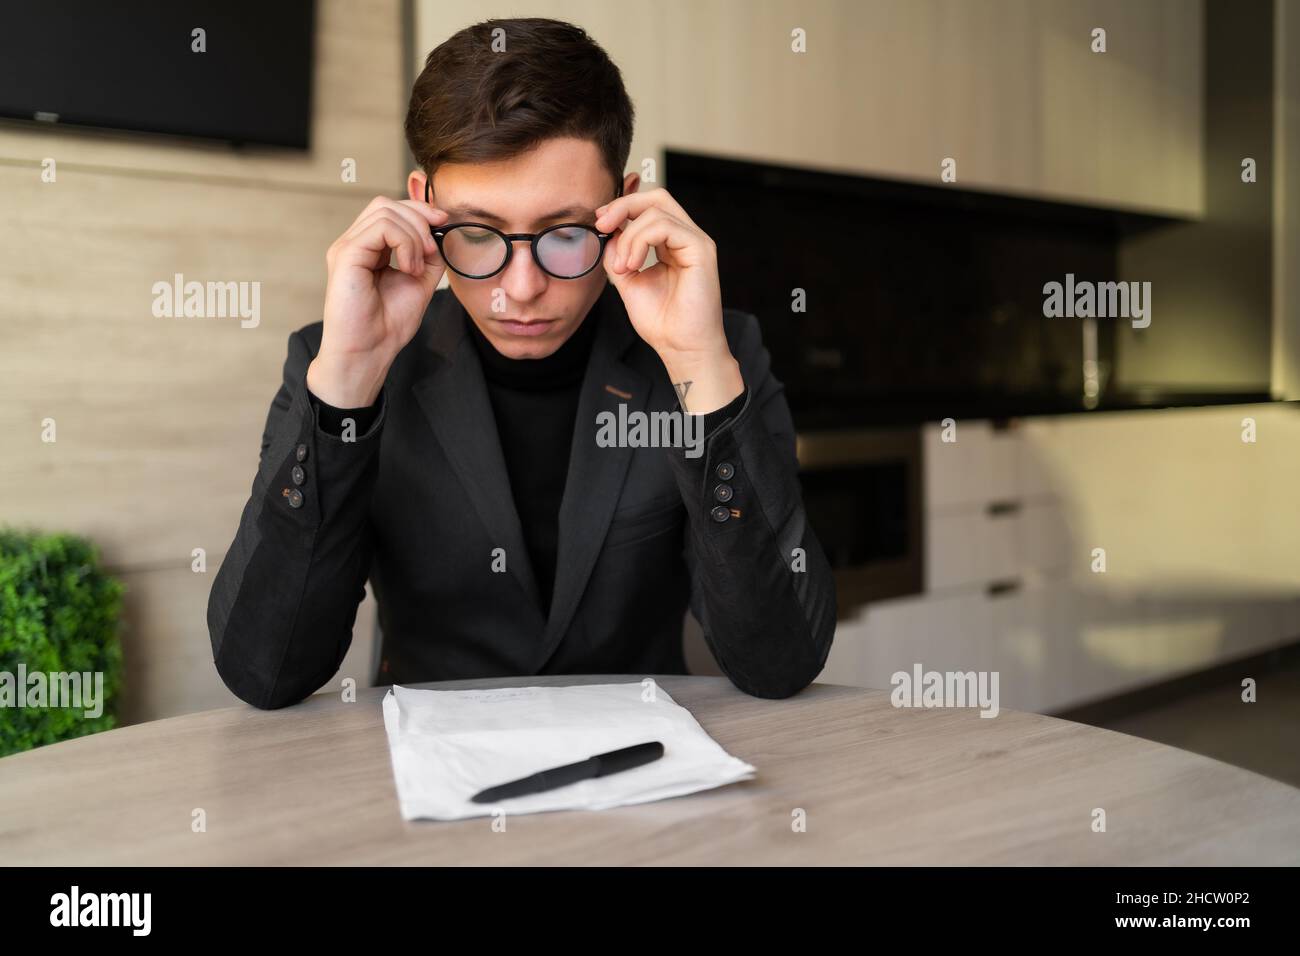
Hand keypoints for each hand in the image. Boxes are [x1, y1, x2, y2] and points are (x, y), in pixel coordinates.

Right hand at [309, 196, 447, 406]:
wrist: (369, 352)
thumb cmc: (388, 325)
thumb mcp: (419, 282)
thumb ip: (429, 255)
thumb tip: (439, 230)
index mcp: (368, 248)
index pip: (391, 209)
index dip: (420, 210)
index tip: (443, 223)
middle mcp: (354, 244)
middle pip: (386, 203)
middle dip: (419, 218)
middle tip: (432, 252)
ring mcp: (347, 247)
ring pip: (385, 211)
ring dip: (414, 236)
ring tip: (418, 268)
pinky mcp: (346, 255)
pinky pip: (382, 227)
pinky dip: (405, 243)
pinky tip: (410, 268)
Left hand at [597, 189, 742, 413]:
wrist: (681, 348)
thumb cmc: (662, 322)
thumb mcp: (628, 282)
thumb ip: (617, 255)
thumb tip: (606, 233)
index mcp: (672, 244)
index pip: (648, 207)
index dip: (621, 207)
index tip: (598, 222)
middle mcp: (686, 238)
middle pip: (656, 196)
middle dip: (622, 205)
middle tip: (601, 224)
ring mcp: (696, 241)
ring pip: (657, 209)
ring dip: (628, 235)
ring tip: (622, 266)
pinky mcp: (701, 249)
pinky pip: (665, 226)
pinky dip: (640, 240)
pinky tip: (632, 265)